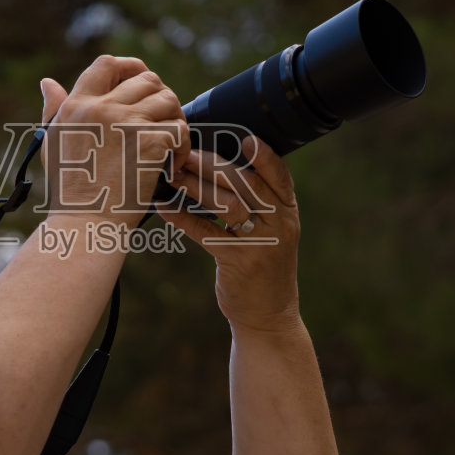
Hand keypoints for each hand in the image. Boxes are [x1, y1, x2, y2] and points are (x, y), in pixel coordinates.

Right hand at [39, 56, 188, 227]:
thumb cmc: (69, 191)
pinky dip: (183, 146)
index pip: (106, 64)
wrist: (86, 225)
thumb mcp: (53, 144)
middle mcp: (101, 107)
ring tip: (168, 144)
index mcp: (76, 105)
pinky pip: (180, 127)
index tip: (139, 86)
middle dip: (159, 97)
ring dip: (174, 119)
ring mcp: (126, 122)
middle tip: (160, 123)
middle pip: (146, 78)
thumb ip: (53, 110)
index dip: (128, 68)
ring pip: (168, 98)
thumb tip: (48, 82)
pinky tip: (172, 164)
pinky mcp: (150, 141)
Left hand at [157, 135, 301, 331]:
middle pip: (246, 184)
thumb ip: (257, 203)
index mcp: (287, 212)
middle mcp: (279, 224)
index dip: (264, 155)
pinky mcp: (239, 262)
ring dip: (196, 187)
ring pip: (227, 205)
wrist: (269, 315)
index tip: (244, 138)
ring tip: (173, 176)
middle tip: (187, 153)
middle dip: (213, 165)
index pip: (279, 176)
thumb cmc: (263, 265)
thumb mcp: (272, 232)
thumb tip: (218, 167)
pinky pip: (207, 234)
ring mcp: (261, 244)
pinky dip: (184, 219)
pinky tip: (166, 208)